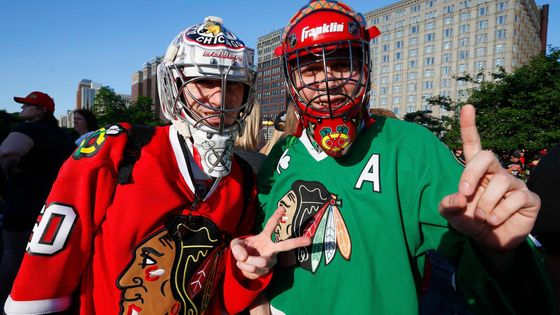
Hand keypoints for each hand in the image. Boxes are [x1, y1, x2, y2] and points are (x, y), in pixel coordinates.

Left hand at [231, 208, 310, 278]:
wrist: (243, 265)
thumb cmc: (242, 250)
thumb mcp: (235, 245)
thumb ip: (237, 248)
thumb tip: (243, 257)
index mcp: (264, 237)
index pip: (271, 226)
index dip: (276, 217)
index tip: (283, 207)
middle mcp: (272, 248)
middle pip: (285, 245)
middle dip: (297, 242)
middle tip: (309, 240)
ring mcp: (271, 260)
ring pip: (261, 262)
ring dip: (247, 262)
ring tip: (244, 260)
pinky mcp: (268, 270)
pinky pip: (255, 270)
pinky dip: (245, 268)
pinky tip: (246, 266)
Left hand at [438, 104, 539, 249]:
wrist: (491, 242)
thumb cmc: (470, 222)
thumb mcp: (452, 215)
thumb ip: (448, 205)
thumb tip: (458, 197)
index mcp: (476, 172)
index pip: (474, 144)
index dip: (470, 126)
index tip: (468, 107)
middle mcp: (496, 173)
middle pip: (486, 156)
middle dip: (471, 173)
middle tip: (464, 193)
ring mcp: (514, 184)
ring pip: (500, 182)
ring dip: (485, 203)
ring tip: (481, 217)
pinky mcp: (529, 198)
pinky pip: (514, 199)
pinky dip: (499, 213)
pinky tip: (493, 221)